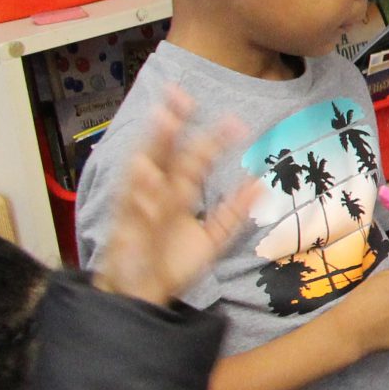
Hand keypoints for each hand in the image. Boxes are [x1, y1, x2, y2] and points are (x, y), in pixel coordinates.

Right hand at [92, 90, 262, 308]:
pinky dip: (142, 191)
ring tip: (166, 120)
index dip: (210, 138)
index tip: (229, 117)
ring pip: (148, 170)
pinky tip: (150, 173)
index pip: (193, 156)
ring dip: (156, 145)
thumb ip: (234, 211)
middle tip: (180, 95)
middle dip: (171, 124)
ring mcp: (142, 207)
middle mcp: (158, 193)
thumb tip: (259, 184)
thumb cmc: (173, 262)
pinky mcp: (129, 228)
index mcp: (178, 191)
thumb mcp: (213, 237)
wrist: (145, 294)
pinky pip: (137, 207)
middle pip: (164, 152)